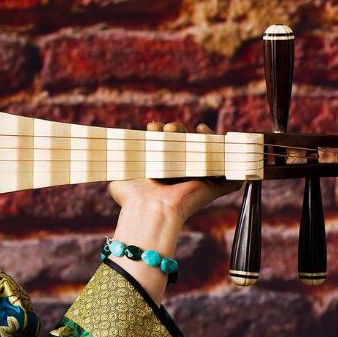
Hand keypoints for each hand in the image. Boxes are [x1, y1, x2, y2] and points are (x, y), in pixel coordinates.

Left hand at [104, 121, 240, 304]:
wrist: (149, 209)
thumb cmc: (133, 196)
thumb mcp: (119, 178)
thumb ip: (117, 168)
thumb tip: (108, 159)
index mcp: (161, 172)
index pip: (166, 147)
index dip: (161, 133)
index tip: (152, 127)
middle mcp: (179, 175)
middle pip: (185, 145)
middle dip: (177, 130)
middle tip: (168, 129)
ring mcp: (198, 180)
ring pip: (207, 153)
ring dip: (202, 137)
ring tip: (191, 129)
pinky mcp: (213, 188)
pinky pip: (229, 173)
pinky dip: (229, 157)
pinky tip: (219, 143)